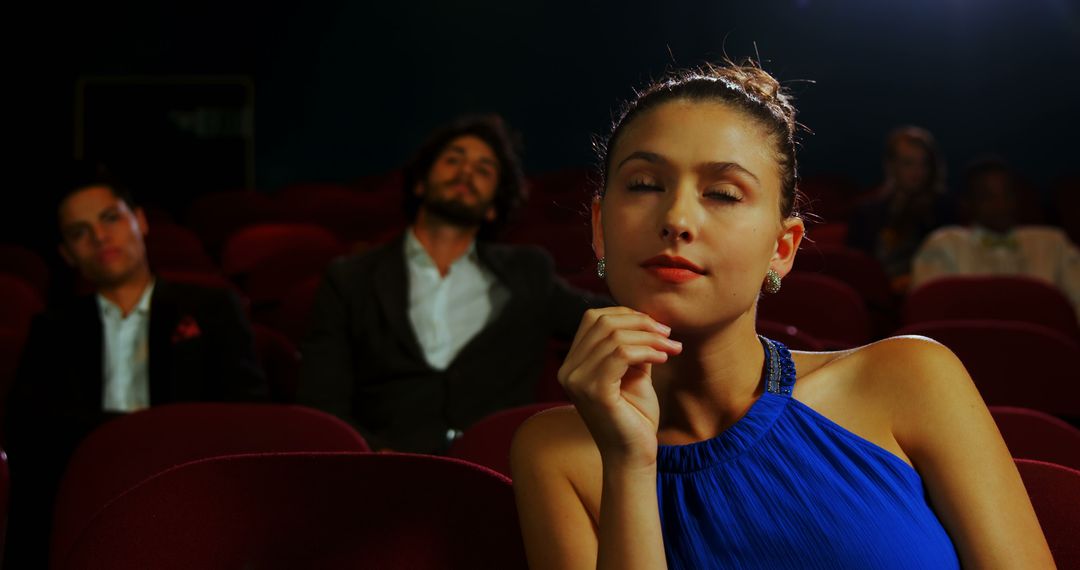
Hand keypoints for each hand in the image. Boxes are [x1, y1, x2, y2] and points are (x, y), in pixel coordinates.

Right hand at [558, 307, 681, 467]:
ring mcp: (577, 381)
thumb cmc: (635, 416)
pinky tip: (664, 358)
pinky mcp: (593, 391)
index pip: (593, 319)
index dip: (627, 315)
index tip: (658, 327)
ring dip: (649, 337)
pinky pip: (621, 354)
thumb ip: (633, 346)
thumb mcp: (634, 372)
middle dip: (641, 323)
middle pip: (602, 322)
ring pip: (614, 336)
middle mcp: (568, 370)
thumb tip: (646, 319)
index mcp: (573, 364)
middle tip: (668, 335)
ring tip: (671, 347)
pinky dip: (647, 351)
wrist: (634, 455)